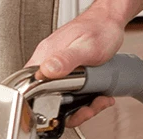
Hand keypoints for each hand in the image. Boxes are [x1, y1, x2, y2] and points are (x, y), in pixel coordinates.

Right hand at [26, 8, 125, 126]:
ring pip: (64, 100)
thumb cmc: (99, 29)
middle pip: (49, 99)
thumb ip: (65, 60)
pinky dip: (89, 100)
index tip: (61, 112)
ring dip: (83, 107)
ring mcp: (59, 70)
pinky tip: (100, 95)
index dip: (42, 105)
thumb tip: (46, 71)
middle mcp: (49, 64)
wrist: (110, 21)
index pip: (31, 86)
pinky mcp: (69, 74)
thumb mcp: (85, 47)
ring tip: (99, 101)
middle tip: (88, 109)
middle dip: (71, 111)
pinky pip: (74, 94)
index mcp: (46, 56)